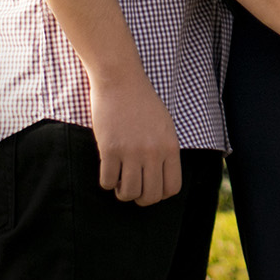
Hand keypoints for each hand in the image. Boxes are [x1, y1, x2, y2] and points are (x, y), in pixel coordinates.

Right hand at [87, 72, 182, 204]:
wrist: (121, 81)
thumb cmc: (142, 103)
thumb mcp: (165, 126)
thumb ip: (165, 151)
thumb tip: (160, 179)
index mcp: (170, 147)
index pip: (172, 188)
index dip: (160, 194)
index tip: (150, 186)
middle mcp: (153, 152)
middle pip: (150, 196)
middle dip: (140, 198)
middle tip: (132, 186)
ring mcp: (131, 152)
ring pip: (128, 193)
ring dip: (121, 192)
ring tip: (120, 179)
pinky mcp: (110, 149)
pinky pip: (107, 182)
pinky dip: (107, 181)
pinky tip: (108, 169)